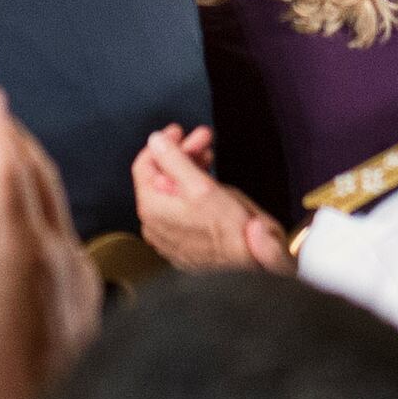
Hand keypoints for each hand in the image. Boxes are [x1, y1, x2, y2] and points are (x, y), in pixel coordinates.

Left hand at [132, 126, 286, 274]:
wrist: (253, 268)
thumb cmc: (230, 232)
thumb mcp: (202, 187)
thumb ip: (175, 161)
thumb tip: (155, 141)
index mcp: (153, 209)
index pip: (144, 166)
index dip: (163, 143)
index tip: (180, 131)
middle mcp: (155, 225)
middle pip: (160, 178)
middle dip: (182, 153)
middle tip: (204, 138)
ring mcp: (169, 236)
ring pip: (173, 192)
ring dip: (190, 168)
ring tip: (210, 155)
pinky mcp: (185, 243)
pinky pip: (182, 209)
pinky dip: (193, 190)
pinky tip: (209, 180)